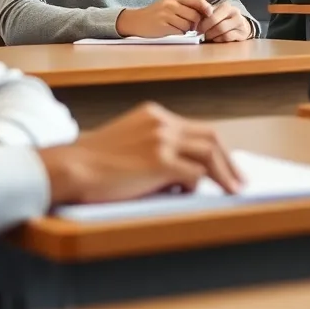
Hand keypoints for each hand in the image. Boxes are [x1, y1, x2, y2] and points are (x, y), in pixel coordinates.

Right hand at [41, 103, 243, 204]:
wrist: (71, 168)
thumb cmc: (93, 164)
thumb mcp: (128, 143)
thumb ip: (154, 148)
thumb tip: (183, 172)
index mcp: (153, 114)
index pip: (195, 128)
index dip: (215, 148)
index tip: (226, 165)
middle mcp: (161, 122)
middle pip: (210, 136)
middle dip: (228, 159)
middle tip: (238, 180)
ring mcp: (162, 139)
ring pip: (208, 152)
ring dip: (224, 174)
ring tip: (232, 191)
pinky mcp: (160, 160)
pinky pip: (194, 172)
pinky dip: (199, 184)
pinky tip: (195, 193)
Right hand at [117, 0, 213, 36]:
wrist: (137, 20)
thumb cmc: (157, 12)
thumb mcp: (170, 3)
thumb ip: (186, 4)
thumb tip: (206, 10)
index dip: (205, 7)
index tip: (209, 13)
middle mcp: (170, 3)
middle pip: (194, 15)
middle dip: (196, 23)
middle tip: (191, 25)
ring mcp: (165, 15)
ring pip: (188, 25)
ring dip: (187, 29)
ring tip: (179, 27)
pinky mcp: (162, 26)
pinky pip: (180, 32)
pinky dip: (180, 33)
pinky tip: (173, 31)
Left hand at [198, 1, 253, 42]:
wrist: (243, 26)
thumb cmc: (225, 20)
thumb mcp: (217, 14)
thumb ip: (207, 15)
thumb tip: (193, 22)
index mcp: (226, 6)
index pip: (210, 14)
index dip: (201, 22)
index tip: (195, 28)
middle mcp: (234, 12)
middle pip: (215, 21)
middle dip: (205, 29)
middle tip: (199, 34)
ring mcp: (239, 22)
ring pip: (221, 29)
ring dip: (211, 35)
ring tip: (207, 37)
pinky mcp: (242, 33)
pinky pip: (227, 37)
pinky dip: (219, 39)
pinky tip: (216, 39)